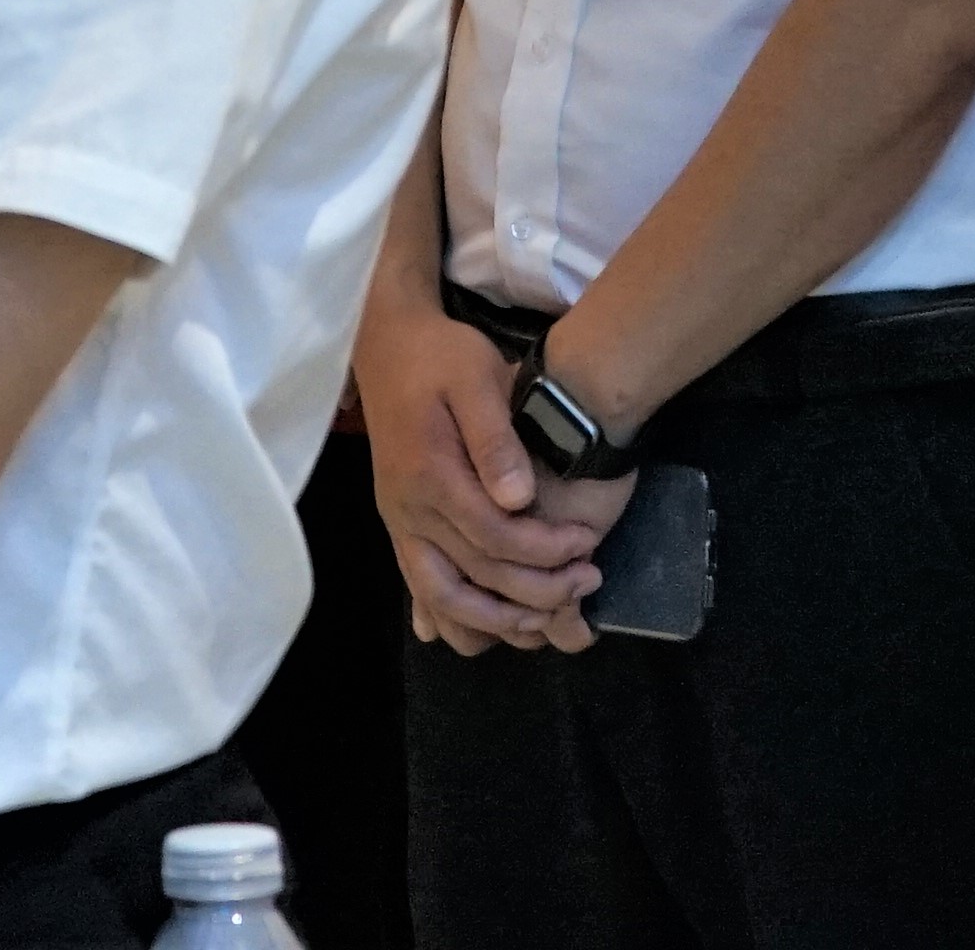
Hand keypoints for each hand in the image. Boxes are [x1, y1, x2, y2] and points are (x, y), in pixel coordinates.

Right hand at [355, 308, 624, 653]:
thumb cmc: (441, 356)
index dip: (544, 549)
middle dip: (535, 589)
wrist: (387, 346)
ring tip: (546, 618)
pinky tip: (492, 629)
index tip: (587, 543)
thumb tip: (521, 499)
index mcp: (430, 473)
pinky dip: (456, 616)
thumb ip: (496, 439)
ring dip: (495, 619)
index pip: (494, 535)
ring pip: (441, 596)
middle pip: (473, 574)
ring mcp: (399, 521)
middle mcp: (408, 508)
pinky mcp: (399, 524)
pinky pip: (422, 587)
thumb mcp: (475, 377)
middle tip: (587, 581)